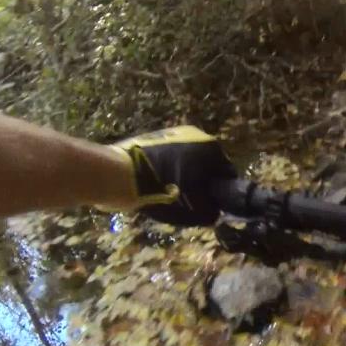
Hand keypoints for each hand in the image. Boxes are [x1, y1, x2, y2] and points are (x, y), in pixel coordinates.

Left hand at [109, 126, 235, 224]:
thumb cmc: (162, 190)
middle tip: (190, 202)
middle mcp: (196, 134)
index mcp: (211, 148)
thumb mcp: (192, 209)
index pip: (227, 173)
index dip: (221, 192)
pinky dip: (167, 169)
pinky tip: (155, 183)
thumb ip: (209, 211)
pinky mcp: (152, 138)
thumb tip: (214, 212)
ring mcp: (172, 133)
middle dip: (201, 182)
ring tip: (170, 193)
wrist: (118, 175)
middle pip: (206, 164)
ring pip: (187, 160)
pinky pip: (168, 157)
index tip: (211, 206)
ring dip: (184, 175)